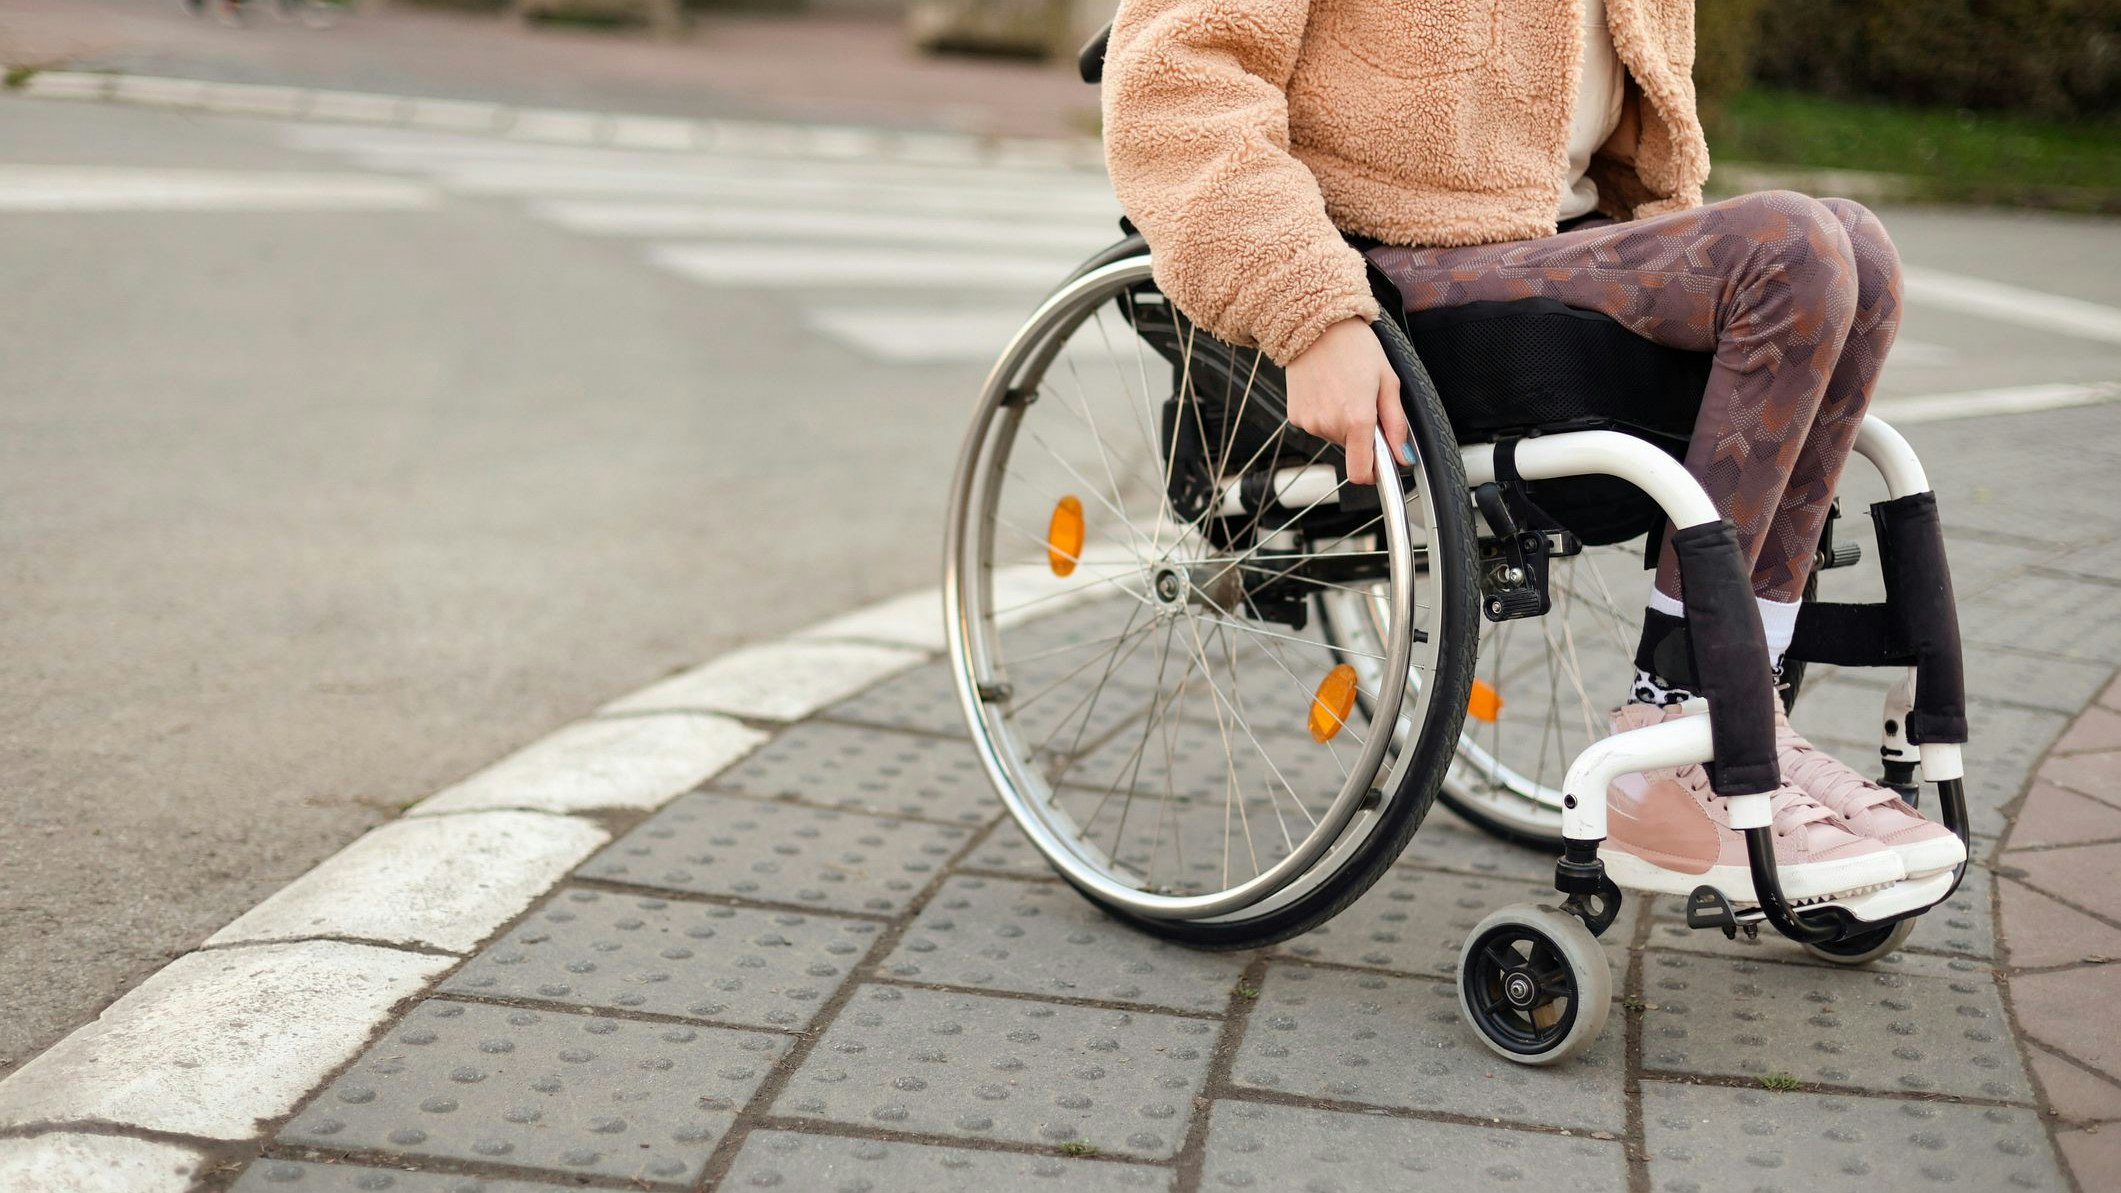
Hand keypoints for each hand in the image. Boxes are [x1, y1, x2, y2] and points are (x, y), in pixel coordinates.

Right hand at [1284, 318, 1411, 484]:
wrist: (1315, 326)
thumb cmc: (1354, 347)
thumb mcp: (1388, 381)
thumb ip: (1396, 423)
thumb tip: (1403, 455)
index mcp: (1357, 419)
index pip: (1361, 473)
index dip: (1374, 473)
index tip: (1381, 464)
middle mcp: (1330, 425)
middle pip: (1351, 450)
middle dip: (1361, 434)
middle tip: (1364, 401)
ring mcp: (1310, 422)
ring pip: (1334, 437)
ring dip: (1342, 422)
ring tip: (1344, 390)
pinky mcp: (1296, 415)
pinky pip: (1317, 426)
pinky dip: (1325, 414)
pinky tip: (1327, 390)